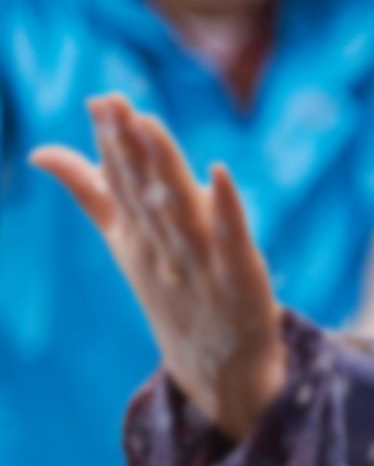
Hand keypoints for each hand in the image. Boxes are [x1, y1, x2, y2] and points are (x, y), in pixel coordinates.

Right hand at [32, 94, 285, 437]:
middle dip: (129, 148)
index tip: (101, 100)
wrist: (217, 365)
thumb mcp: (125, 241)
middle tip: (115, 103)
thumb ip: (92, 192)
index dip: (111, 142)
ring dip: (164, 168)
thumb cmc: (172, 290)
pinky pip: (232, 239)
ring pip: (178, 210)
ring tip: (151, 124)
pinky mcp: (240, 277)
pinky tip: (220, 172)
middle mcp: (162, 247)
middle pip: (143, 192)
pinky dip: (226, 208)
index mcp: (135, 235)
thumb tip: (41, 152)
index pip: (120, 183)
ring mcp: (200, 263)